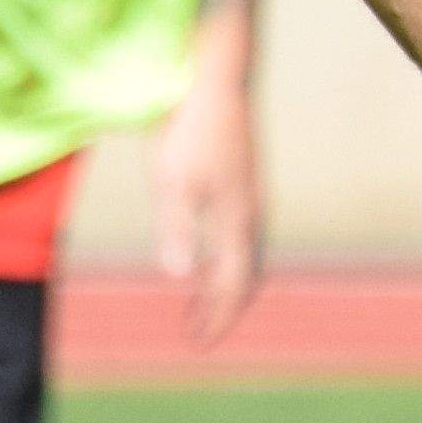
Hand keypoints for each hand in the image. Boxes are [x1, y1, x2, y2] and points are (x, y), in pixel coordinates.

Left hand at [151, 85, 263, 349]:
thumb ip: (175, 227)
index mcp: (236, 219)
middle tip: (198, 333)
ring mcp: (249, 195)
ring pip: (245, 254)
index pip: (232, 284)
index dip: (216, 317)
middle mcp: (250, 213)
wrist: (216, 78)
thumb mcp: (171, 179)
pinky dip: (224, 258)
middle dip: (223, 307)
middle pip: (245, 275)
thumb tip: (176, 276)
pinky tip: (202, 252)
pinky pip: (240, 235)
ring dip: (224, 283)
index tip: (197, 344)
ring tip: (198, 301)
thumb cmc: (188, 128)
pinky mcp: (242, 180)